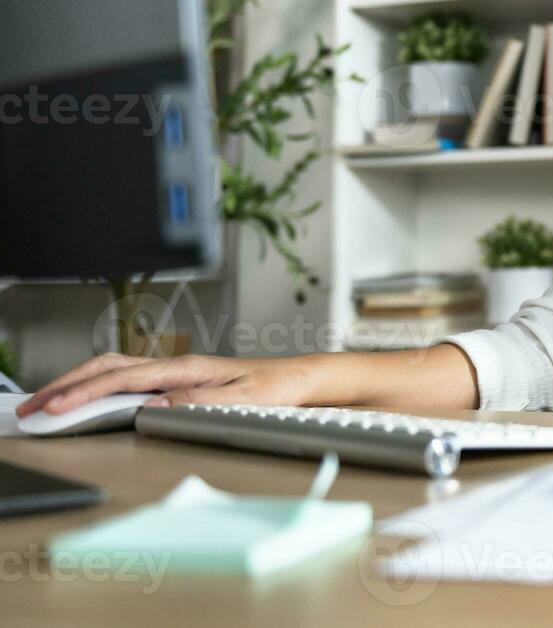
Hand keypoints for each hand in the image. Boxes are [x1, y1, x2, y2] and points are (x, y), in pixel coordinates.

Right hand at [14, 353, 322, 417]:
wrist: (299, 379)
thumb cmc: (276, 387)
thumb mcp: (245, 400)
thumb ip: (203, 401)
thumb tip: (159, 405)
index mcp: (187, 368)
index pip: (124, 379)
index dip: (86, 393)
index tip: (57, 408)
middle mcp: (177, 366)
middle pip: (108, 367)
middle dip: (66, 384)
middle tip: (33, 406)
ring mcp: (175, 372)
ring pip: (114, 370)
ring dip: (78, 383)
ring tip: (47, 402)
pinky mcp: (177, 381)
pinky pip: (127, 379)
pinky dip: (97, 386)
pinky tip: (87, 398)